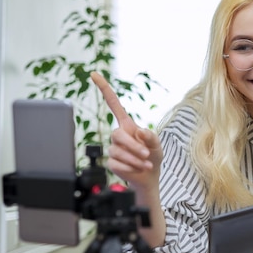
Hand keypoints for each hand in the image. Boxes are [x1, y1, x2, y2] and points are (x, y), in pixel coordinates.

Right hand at [91, 72, 165, 246]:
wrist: (149, 178)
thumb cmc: (153, 157)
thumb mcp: (157, 145)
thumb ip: (151, 136)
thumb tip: (139, 132)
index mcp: (128, 125)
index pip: (113, 104)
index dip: (104, 89)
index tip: (94, 74)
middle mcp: (118, 135)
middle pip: (117, 135)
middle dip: (133, 145)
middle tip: (146, 154)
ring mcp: (113, 149)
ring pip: (118, 151)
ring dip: (135, 159)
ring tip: (146, 164)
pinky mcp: (111, 163)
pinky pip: (117, 163)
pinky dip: (131, 168)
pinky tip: (138, 169)